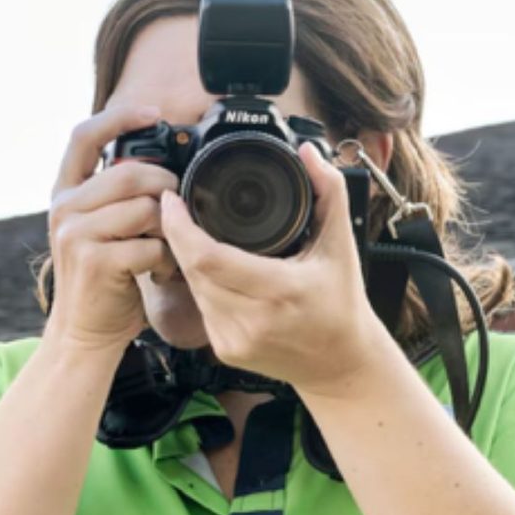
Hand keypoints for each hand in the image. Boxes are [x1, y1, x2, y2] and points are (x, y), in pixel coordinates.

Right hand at [42, 103, 178, 353]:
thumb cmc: (104, 279)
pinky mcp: (95, 261)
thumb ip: (116, 195)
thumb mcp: (100, 228)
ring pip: (146, 208)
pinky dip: (167, 259)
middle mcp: (64, 208)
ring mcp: (76, 234)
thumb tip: (161, 164)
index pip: (85, 135)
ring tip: (166, 248)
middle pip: (131, 173)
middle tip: (176, 210)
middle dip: (166, 188)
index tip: (152, 113)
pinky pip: (151, 244)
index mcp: (65, 192)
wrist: (84, 332)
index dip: (119, 117)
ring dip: (169, 229)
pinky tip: (160, 270)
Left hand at [160, 141, 394, 395]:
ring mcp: (236, 340)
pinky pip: (201, 306)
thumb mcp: (341, 243)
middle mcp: (253, 321)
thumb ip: (329, 191)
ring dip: (187, 258)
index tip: (172, 199)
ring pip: (192, 287)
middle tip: (175, 208)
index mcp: (281, 291)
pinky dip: (200, 283)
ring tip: (190, 232)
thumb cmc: (342, 302)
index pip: (208, 257)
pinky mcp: (227, 351)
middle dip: (178, 235)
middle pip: (192, 269)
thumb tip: (308, 152)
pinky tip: (208, 268)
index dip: (180, 227)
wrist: (341, 363)